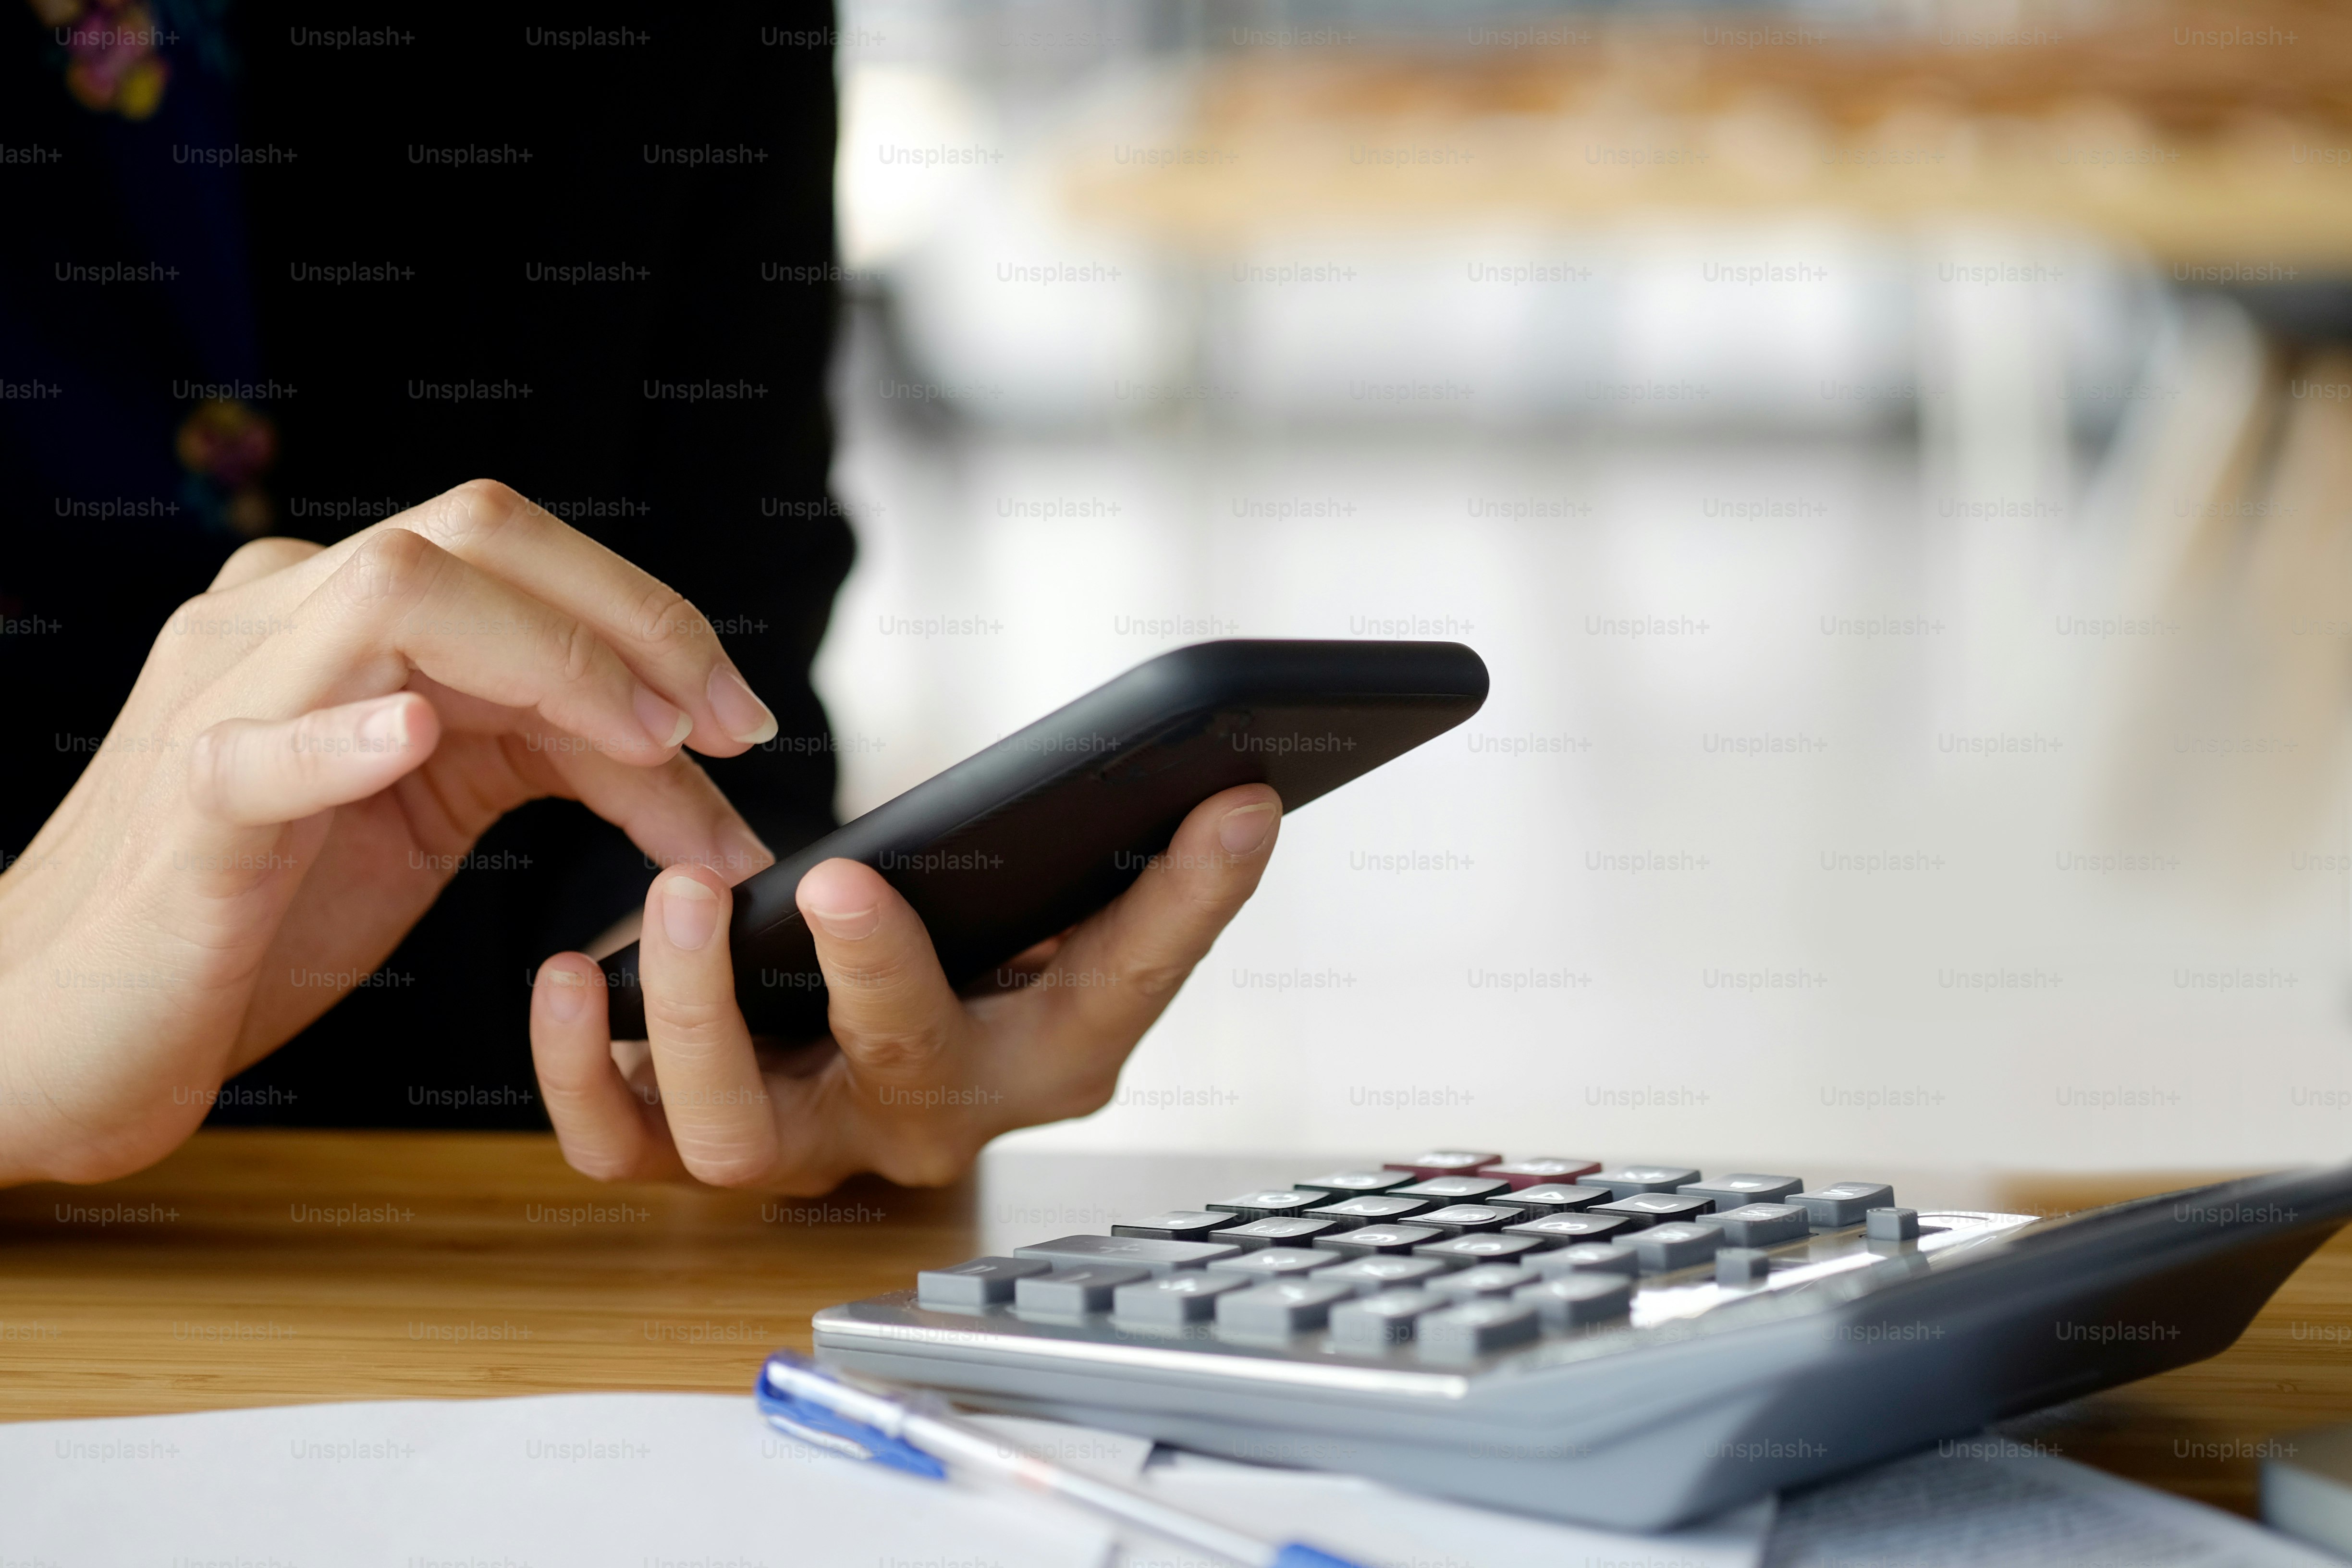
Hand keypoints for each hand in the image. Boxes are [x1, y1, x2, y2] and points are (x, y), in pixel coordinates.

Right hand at [0, 480, 780, 1184]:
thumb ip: (553, 766)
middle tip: (729, 724)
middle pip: (472, 534)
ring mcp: (224, 704)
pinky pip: (257, 748)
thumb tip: (709, 792)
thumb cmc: (258, 914)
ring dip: (551, 662)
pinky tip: (414, 735)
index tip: (743, 715)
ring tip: (642, 741)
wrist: (71, 1022)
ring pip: (394, 599)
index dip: (650, 617)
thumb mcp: (433, 819)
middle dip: (630, 618)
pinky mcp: (188, 812)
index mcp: (343, 619)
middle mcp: (282, 624)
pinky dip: (343, 735)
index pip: (516, 554)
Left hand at [527, 783, 1280, 1191]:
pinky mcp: (695, 1143)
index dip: (1186, 902)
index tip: (1228, 804)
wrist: (841, 1016)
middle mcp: (932, 1116)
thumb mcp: (1051, 901)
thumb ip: (1133, 867)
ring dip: (700, 1016)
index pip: (1128, 982)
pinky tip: (567, 973)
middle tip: (847, 880)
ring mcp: (811, 1142)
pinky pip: (622, 1146)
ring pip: (743, 1136)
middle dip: (881, 981)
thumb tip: (1238, 793)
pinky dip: (579, 1072)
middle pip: (916, 1077)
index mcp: (1048, 1050)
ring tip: (680, 896)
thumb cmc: (961, 940)